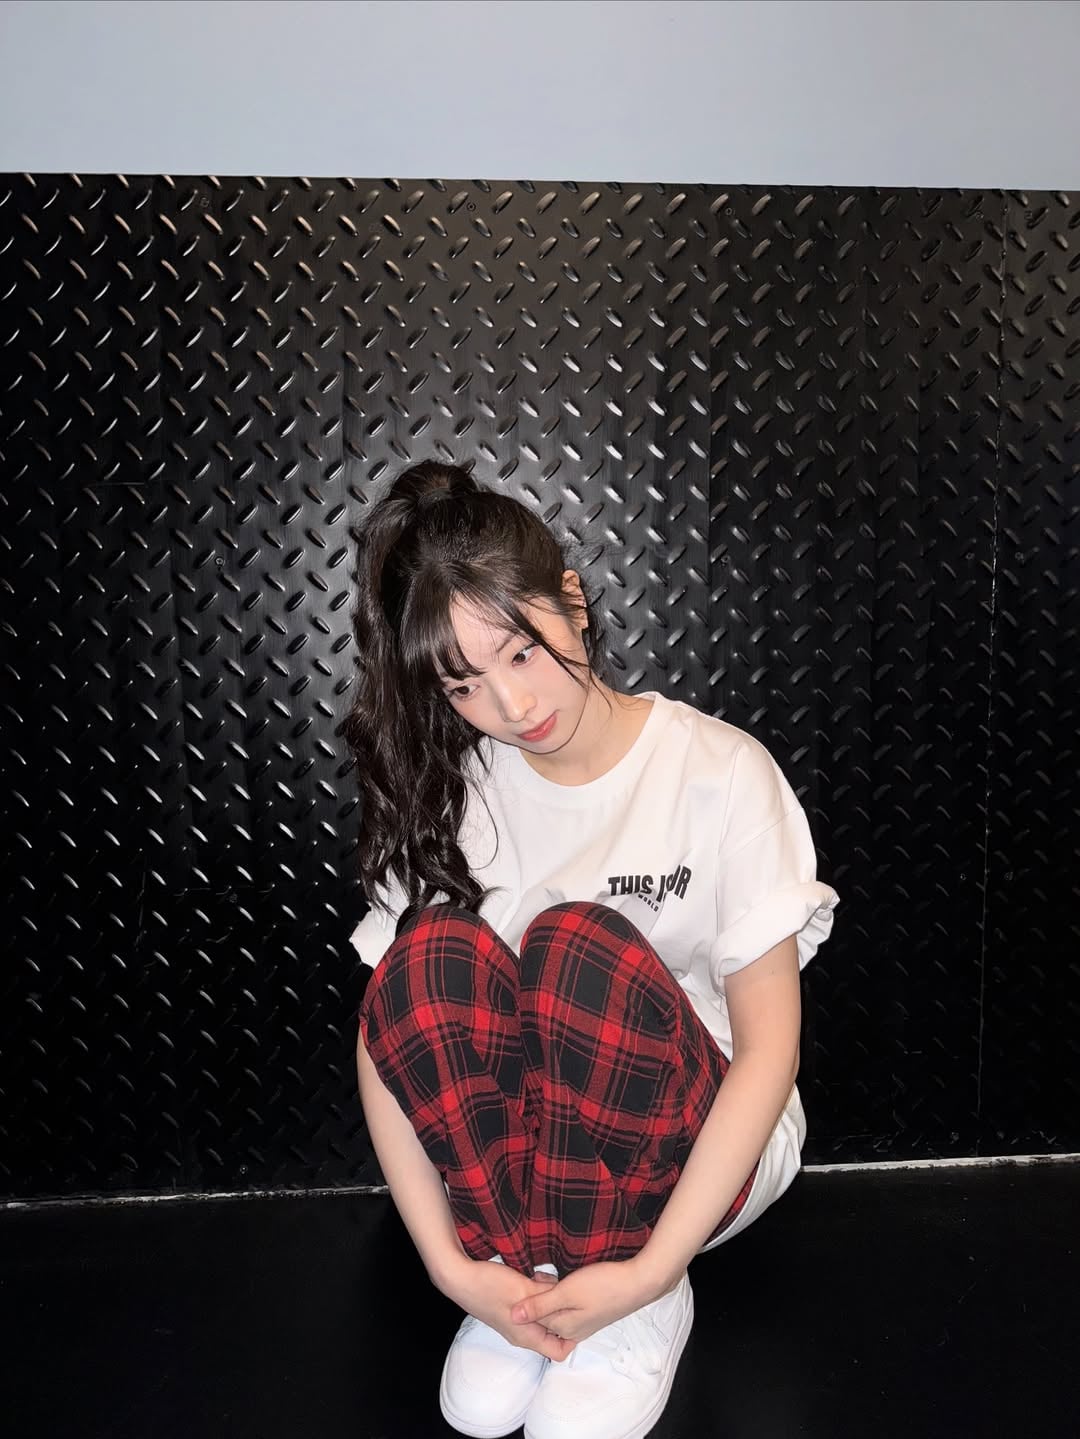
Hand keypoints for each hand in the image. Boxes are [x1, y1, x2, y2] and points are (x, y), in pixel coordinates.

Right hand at [441, 1257, 577, 1361]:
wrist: (460, 1278)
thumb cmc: (490, 1286)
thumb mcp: (525, 1291)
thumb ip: (548, 1299)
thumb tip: (571, 1303)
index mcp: (527, 1337)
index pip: (559, 1352)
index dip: (573, 1337)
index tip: (577, 1313)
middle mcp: (522, 1334)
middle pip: (552, 1332)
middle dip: (561, 1311)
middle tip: (562, 1291)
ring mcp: (516, 1321)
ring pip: (543, 1316)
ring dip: (549, 1299)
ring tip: (545, 1280)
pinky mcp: (511, 1308)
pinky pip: (533, 1307)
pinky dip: (538, 1294)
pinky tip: (534, 1277)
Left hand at [510, 1259, 678, 1345]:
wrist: (638, 1282)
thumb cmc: (603, 1286)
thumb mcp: (567, 1292)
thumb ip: (539, 1305)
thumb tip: (512, 1317)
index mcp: (564, 1328)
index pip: (533, 1318)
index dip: (527, 1297)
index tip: (526, 1279)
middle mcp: (573, 1330)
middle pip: (545, 1315)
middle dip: (537, 1296)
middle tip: (539, 1275)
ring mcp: (584, 1322)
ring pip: (556, 1308)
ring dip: (549, 1292)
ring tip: (550, 1275)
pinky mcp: (592, 1311)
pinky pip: (568, 1305)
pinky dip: (561, 1293)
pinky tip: (563, 1280)